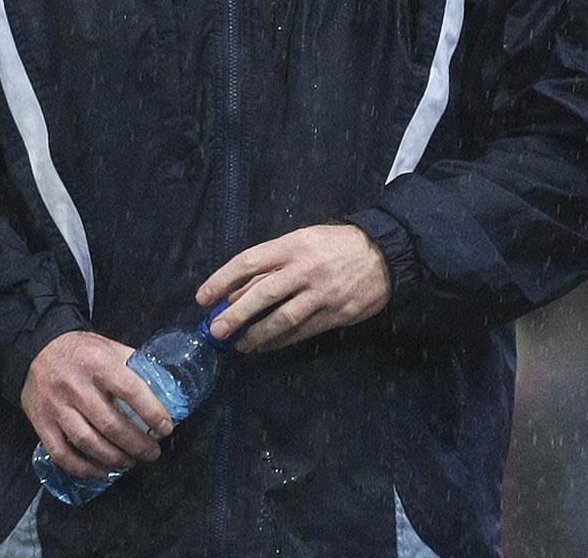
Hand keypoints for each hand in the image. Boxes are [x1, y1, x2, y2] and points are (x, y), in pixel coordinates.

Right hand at [20, 330, 172, 479]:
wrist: (37, 350)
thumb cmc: (80, 351)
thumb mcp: (109, 347)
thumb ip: (133, 366)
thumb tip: (162, 390)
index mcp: (99, 363)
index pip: (131, 391)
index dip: (152, 412)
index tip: (166, 428)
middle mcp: (76, 386)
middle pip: (111, 424)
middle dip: (137, 444)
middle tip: (152, 453)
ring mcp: (57, 407)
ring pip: (88, 442)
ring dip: (114, 458)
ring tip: (130, 462)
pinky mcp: (42, 423)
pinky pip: (62, 454)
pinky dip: (84, 468)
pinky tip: (101, 471)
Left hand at [196, 223, 391, 352]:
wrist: (383, 254)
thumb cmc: (336, 244)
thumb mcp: (304, 240)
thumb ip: (273, 263)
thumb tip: (237, 289)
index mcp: (293, 245)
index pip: (250, 261)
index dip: (223, 279)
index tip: (203, 296)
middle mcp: (305, 268)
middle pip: (263, 293)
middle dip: (235, 314)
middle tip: (215, 330)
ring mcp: (322, 293)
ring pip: (282, 319)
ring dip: (256, 335)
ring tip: (239, 345)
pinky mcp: (336, 314)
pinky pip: (302, 332)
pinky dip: (280, 342)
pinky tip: (265, 347)